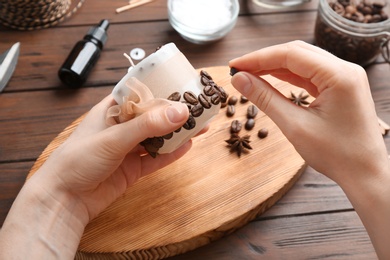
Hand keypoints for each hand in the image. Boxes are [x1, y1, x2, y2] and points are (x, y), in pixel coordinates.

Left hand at [35, 95, 191, 222]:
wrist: (64, 198)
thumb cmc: (78, 159)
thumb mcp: (114, 137)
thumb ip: (148, 125)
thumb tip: (181, 111)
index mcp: (112, 110)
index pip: (143, 95)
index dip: (164, 90)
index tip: (187, 88)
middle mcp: (122, 127)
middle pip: (154, 117)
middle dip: (176, 114)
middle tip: (201, 111)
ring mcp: (128, 148)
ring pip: (158, 137)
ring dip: (177, 133)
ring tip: (201, 127)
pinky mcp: (132, 168)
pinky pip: (156, 158)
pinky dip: (171, 153)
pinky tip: (187, 147)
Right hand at [229, 40, 387, 185]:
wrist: (365, 173)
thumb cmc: (337, 154)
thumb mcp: (295, 126)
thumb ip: (265, 99)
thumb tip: (239, 80)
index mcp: (339, 75)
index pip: (290, 54)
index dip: (258, 57)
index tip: (234, 65)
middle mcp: (345, 70)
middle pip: (296, 53)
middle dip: (265, 59)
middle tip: (239, 69)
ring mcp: (344, 77)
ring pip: (302, 62)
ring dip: (275, 66)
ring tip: (249, 74)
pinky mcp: (341, 87)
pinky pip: (309, 74)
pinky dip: (288, 76)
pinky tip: (270, 79)